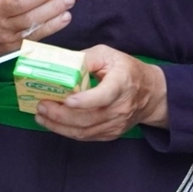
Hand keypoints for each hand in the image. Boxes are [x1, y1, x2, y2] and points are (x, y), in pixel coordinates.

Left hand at [35, 45, 167, 140]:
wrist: (151, 94)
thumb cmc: (127, 70)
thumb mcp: (108, 55)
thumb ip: (85, 58)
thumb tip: (60, 64)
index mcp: (122, 83)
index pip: (104, 96)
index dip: (85, 100)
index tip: (67, 100)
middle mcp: (120, 107)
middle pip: (88, 118)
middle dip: (60, 114)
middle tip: (41, 106)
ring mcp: (116, 124)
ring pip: (84, 131)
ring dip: (59, 126)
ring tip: (41, 115)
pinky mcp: (111, 133)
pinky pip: (86, 136)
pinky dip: (67, 131)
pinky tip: (53, 123)